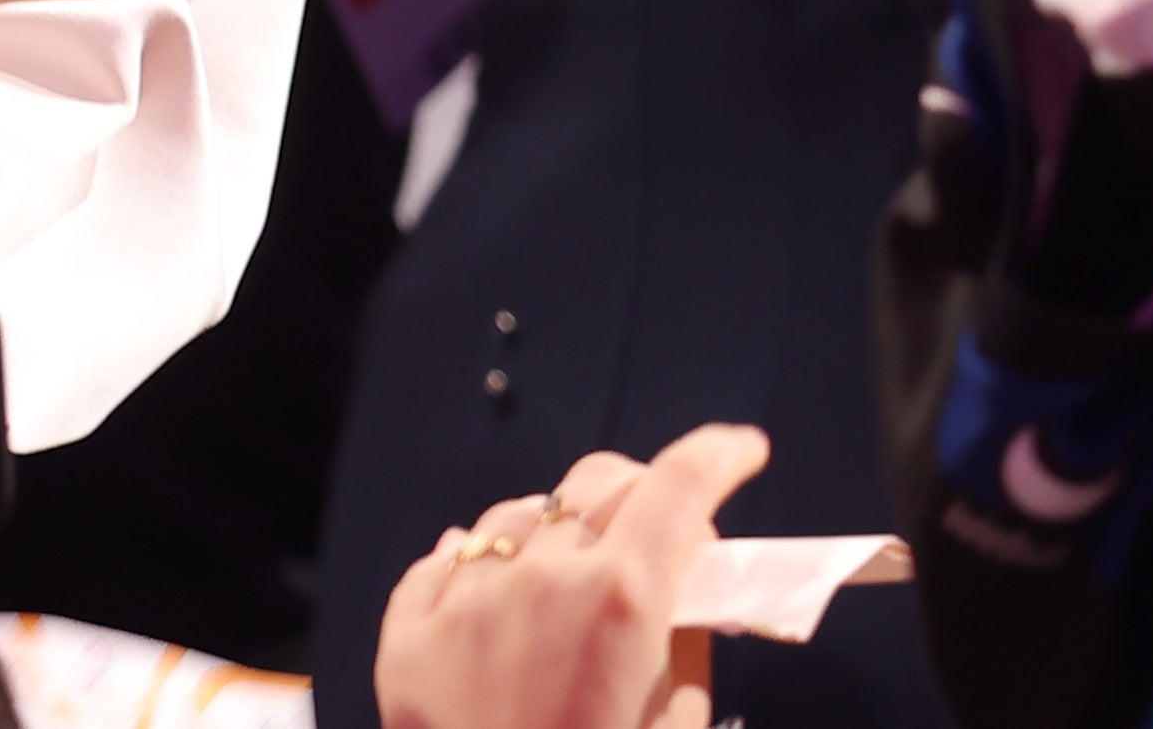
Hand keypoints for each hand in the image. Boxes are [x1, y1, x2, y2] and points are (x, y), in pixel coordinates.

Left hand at [374, 423, 768, 728]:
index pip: (678, 489)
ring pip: (521, 518)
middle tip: (667, 518)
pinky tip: (500, 588)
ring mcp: (464, 597)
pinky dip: (483, 566)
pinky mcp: (409, 630)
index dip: (717, 457)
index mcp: (618, 599)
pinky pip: (448, 563)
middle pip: (597, 486)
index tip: (743, 450)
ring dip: (561, 529)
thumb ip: (682, 640)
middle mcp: (537, 576)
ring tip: (581, 570)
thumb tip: (680, 581)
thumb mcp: (676, 724)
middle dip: (643, 489)